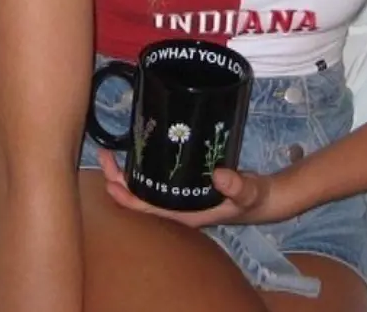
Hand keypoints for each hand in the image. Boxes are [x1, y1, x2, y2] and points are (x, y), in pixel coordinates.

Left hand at [97, 148, 292, 227]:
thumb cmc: (252, 198)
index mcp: (184, 215)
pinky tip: (133, 151)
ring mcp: (176, 195)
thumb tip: (220, 176)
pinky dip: (140, 166)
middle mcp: (175, 207)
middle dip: (118, 180)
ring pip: (143, 187)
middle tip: (105, 155)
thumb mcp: (248, 193)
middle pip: (138, 197)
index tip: (112, 183)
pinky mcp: (180, 183)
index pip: (148, 211)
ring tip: (109, 152)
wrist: (261, 197)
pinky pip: (153, 178)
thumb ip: (238, 186)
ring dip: (125, 172)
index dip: (127, 200)